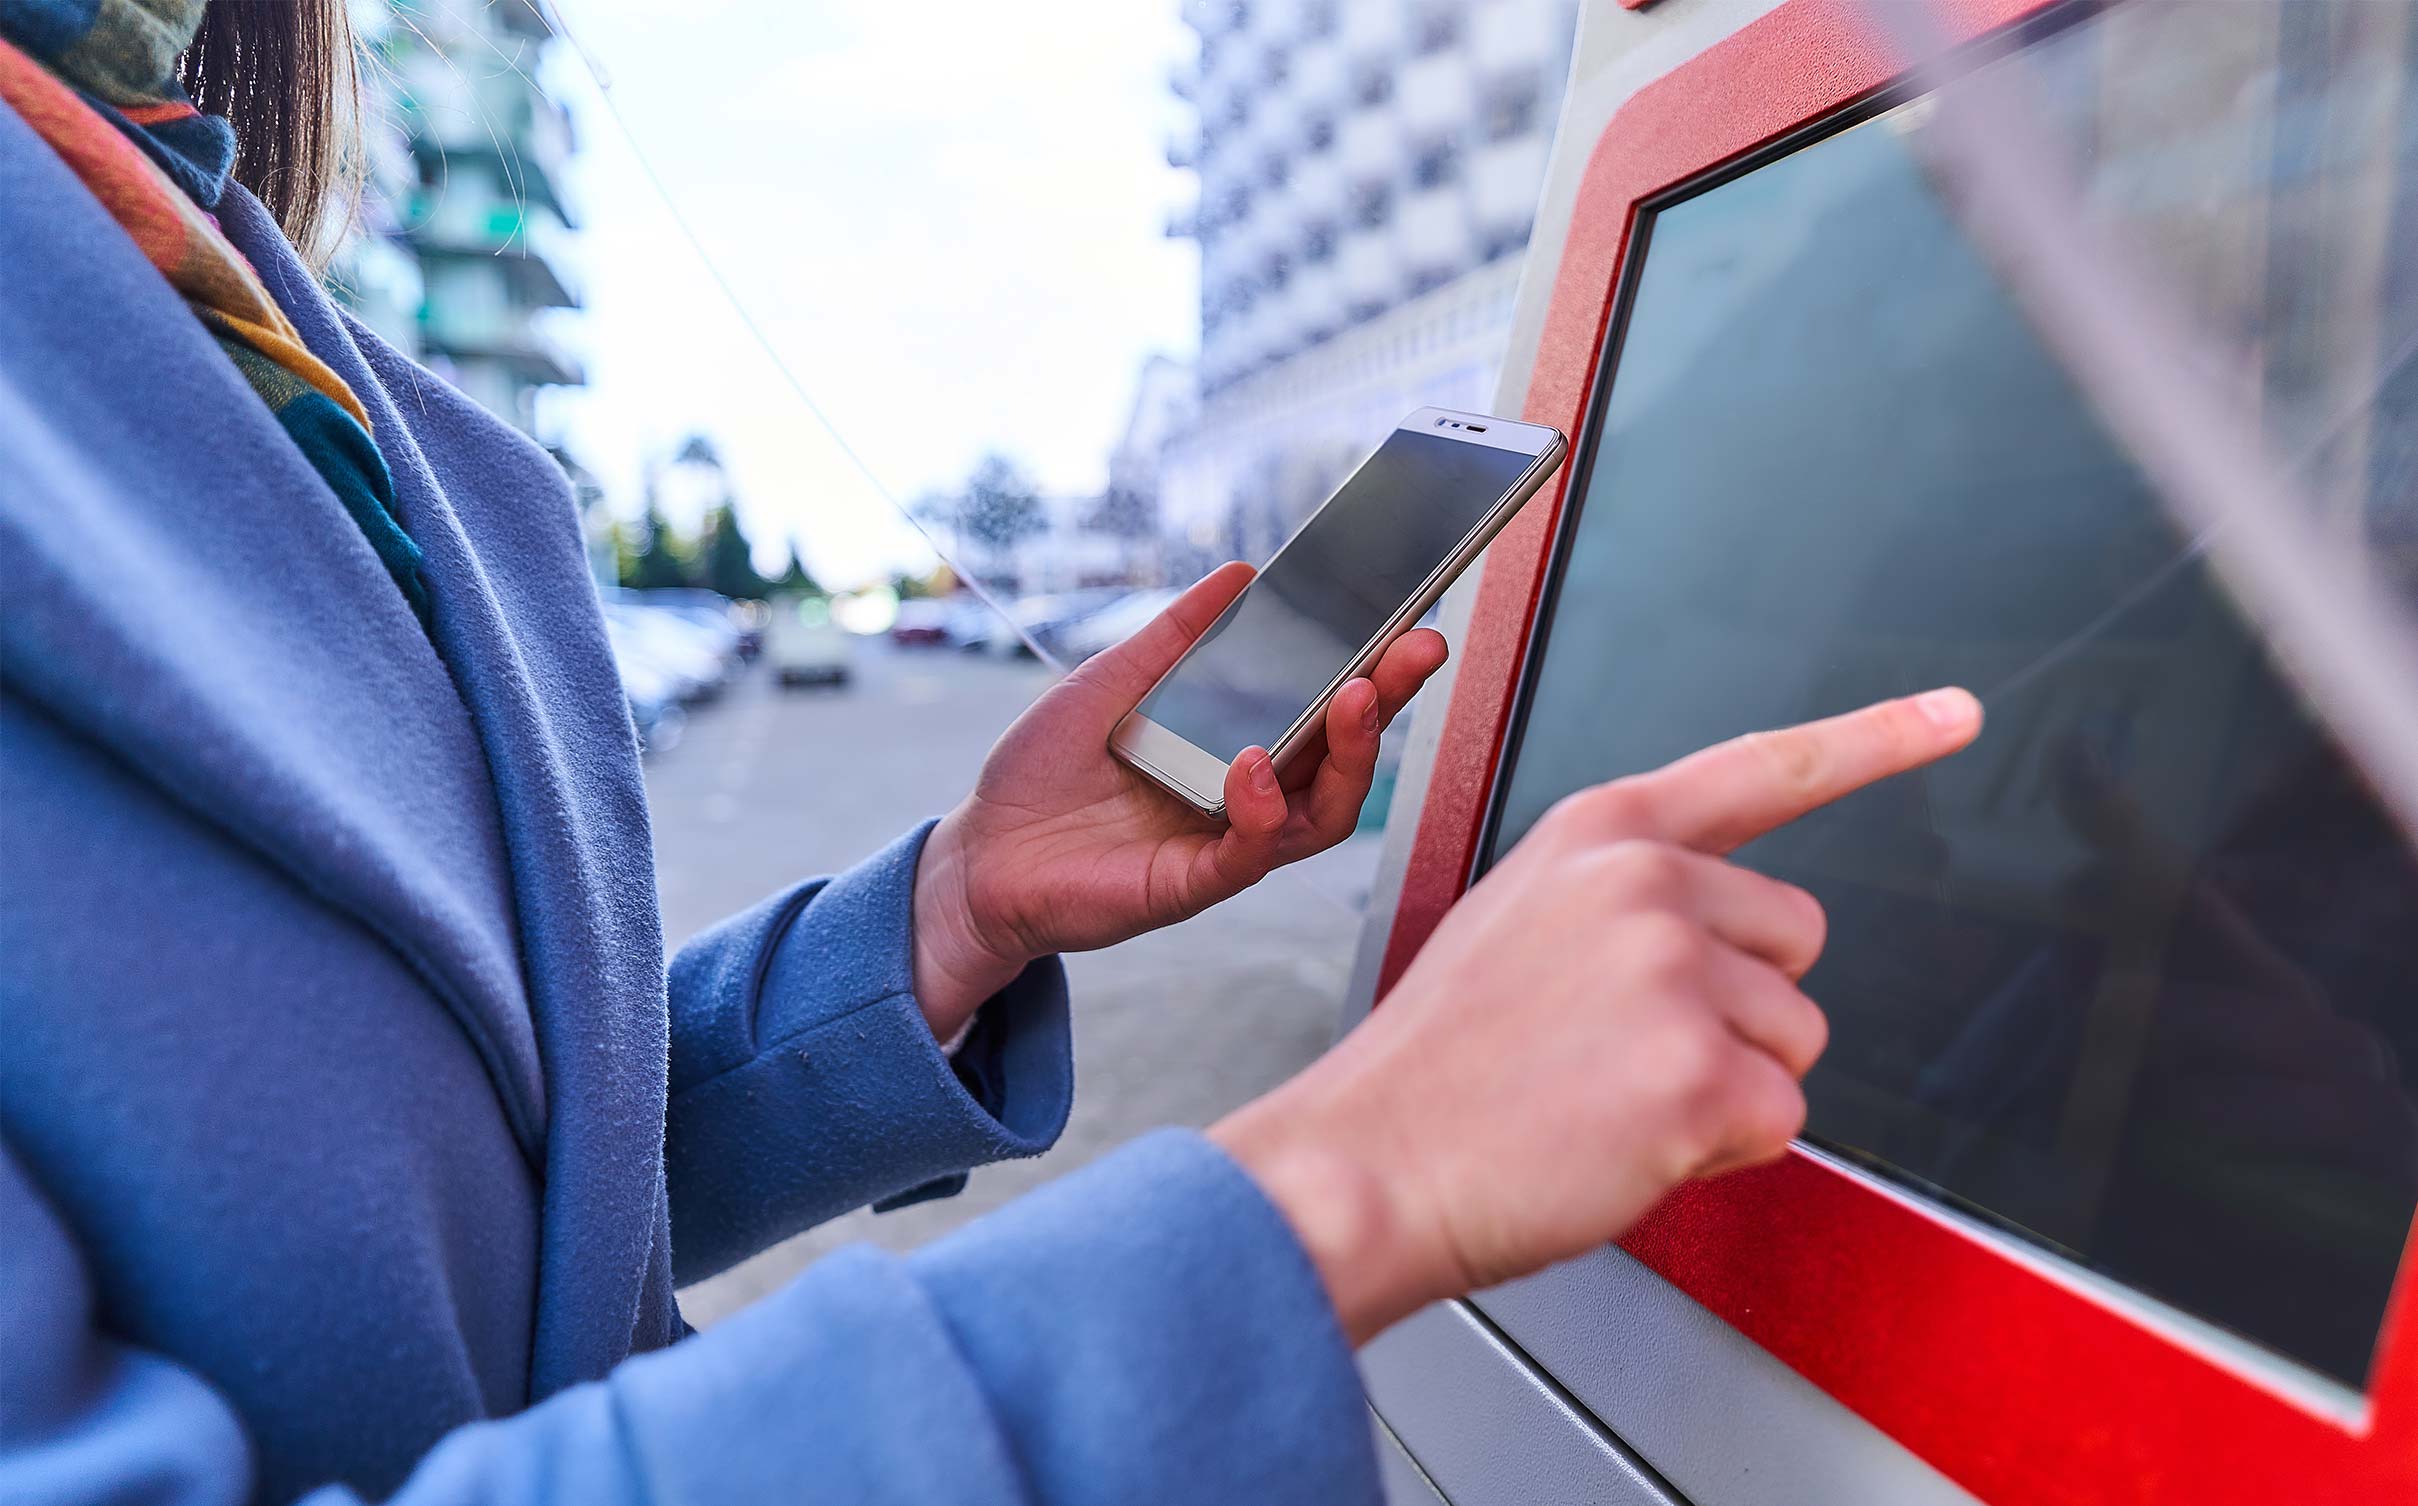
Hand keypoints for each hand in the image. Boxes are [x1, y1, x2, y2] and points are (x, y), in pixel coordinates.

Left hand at [910, 563, 1450, 1038]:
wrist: (981, 852)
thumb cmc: (1045, 772)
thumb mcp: (1111, 681)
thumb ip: (1176, 635)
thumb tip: (1242, 573)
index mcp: (1239, 744)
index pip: (1323, 707)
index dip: (1372, 666)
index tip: (1407, 617)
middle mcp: (1248, 797)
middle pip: (1344, 757)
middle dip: (1388, 700)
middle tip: (1416, 649)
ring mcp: (1226, 844)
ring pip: (1322, 814)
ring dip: (1347, 756)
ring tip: (1352, 698)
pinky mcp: (1189, 884)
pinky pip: (1247, 854)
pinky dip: (1260, 810)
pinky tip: (1252, 766)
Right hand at [1211, 689, 1984, 1342]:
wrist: (1371, 1159)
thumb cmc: (1439, 1063)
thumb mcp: (1518, 919)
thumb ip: (1622, 898)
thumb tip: (1715, 934)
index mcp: (1601, 832)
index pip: (1764, 767)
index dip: (1875, 737)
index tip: (1957, 713)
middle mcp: (1647, 880)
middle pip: (1798, 940)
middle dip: (1742, 1005)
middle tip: (1623, 1046)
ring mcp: (1675, 969)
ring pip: (1796, 1037)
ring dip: (1729, 1082)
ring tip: (1611, 1094)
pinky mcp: (1701, 1069)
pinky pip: (1779, 1116)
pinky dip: (1720, 1147)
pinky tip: (1627, 1138)